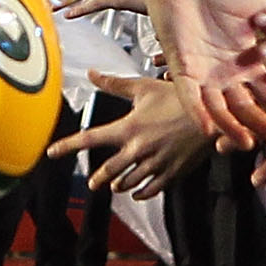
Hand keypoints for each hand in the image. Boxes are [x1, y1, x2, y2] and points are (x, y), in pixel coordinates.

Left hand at [51, 74, 212, 197]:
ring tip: (113, 186)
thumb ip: (115, 84)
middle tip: (92, 183)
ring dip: (119, 185)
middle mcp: (138, 150)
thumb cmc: (178, 97)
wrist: (214, 116)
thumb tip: (91, 73)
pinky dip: (141, 192)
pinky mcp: (172, 174)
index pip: (89, 139)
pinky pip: (151, 189)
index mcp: (128, 129)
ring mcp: (155, 165)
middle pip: (109, 170)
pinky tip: (137, 192)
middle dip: (98, 178)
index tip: (51, 153)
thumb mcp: (144, 87)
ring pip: (129, 182)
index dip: (67, 146)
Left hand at [142, 0, 265, 152]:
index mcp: (251, 62)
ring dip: (233, 128)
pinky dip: (198, 112)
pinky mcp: (182, 69)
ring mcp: (206, 74)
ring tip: (248, 143)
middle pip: (249, 109)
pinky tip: (207, 128)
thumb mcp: (260, 9)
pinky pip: (189, 97)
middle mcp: (230, 74)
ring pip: (220, 110)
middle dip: (265, 127)